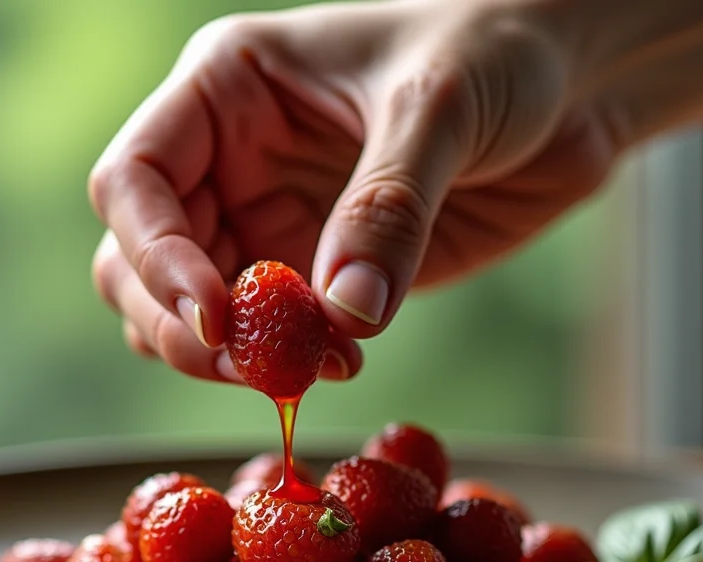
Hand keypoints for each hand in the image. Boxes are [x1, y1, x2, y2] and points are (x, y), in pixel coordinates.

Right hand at [89, 0, 621, 383]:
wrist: (567, 87)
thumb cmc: (497, 50)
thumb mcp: (439, 106)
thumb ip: (388, 205)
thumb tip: (343, 312)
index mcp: (226, 88)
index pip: (135, 179)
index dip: (155, 253)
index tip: (215, 315)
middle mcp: (227, 159)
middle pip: (138, 262)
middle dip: (182, 325)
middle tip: (257, 366)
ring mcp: (266, 220)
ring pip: (191, 313)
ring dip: (228, 357)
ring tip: (303, 369)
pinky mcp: (315, 271)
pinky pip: (268, 336)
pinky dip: (285, 365)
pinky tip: (343, 359)